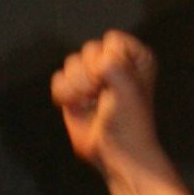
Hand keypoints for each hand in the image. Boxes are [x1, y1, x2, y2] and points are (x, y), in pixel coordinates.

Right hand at [51, 30, 161, 177]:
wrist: (116, 154)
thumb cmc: (129, 124)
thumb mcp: (128, 89)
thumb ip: (114, 65)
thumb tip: (97, 62)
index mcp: (135, 57)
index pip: (112, 40)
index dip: (110, 61)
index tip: (119, 85)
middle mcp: (114, 62)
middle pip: (89, 49)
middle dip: (92, 76)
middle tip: (103, 96)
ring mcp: (92, 76)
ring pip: (71, 63)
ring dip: (78, 87)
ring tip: (91, 103)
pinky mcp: (74, 90)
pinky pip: (58, 78)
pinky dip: (65, 95)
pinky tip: (79, 108)